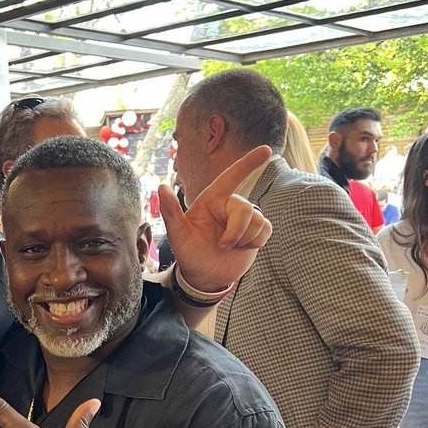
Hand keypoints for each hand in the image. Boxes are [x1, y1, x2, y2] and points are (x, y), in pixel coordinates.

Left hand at [160, 146, 272, 292]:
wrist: (204, 277)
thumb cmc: (189, 254)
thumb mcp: (177, 235)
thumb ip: (171, 211)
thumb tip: (161, 187)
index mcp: (212, 200)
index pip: (231, 177)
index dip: (248, 163)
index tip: (266, 150)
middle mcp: (229, 206)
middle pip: (245, 208)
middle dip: (236, 231)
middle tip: (222, 246)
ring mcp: (244, 218)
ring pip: (258, 220)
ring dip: (244, 239)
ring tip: (229, 248)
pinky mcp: (257, 231)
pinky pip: (266, 230)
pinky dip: (255, 242)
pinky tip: (242, 248)